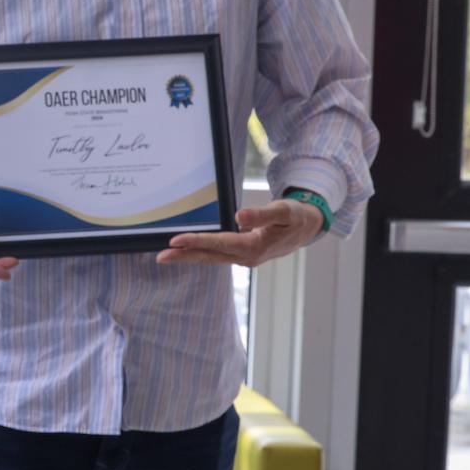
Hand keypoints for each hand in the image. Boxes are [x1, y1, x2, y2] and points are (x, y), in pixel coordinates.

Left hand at [156, 199, 323, 267]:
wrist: (309, 228)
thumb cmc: (296, 217)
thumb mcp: (284, 211)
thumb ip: (262, 214)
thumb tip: (239, 216)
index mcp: (255, 246)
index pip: (220, 244)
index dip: (197, 241)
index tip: (176, 240)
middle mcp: (247, 256)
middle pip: (210, 256)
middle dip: (184, 256)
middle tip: (160, 256)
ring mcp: (245, 258)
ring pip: (212, 258)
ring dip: (189, 256)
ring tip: (167, 255)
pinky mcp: (243, 254)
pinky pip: (218, 255)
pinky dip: (201, 253)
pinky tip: (187, 251)